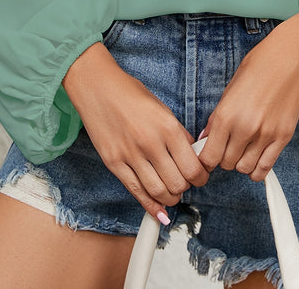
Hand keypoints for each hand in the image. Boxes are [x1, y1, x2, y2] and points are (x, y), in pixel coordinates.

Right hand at [63, 42, 208, 222]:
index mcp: (167, 126)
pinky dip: (150, 206)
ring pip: (158, 192)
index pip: (192, 166)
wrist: (97, 87)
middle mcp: (150, 143)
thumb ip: (177, 133)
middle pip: (177, 183)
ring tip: (173, 193)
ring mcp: (130, 155)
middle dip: (187, 188)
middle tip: (187, 184)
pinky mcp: (114, 163)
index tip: (201, 176)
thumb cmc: (130, 93)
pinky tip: (159, 211)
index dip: (201, 177)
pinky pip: (135, 191)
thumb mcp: (161, 108)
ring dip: (170, 198)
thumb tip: (192, 155)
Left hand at [197, 12, 298, 181]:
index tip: (209, 155)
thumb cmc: (259, 65)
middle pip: (226, 164)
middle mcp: (245, 129)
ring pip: (245, 169)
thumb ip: (217, 117)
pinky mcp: (283, 137)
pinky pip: (266, 167)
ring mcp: (266, 135)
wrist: (290, 57)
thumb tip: (205, 138)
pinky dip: (257, 169)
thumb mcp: (230, 88)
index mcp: (227, 115)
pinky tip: (255, 158)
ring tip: (242, 150)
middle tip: (227, 147)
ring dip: (241, 163)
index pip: (209, 157)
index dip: (206, 159)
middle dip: (224, 158)